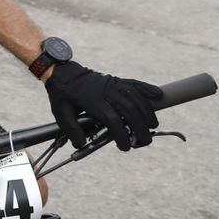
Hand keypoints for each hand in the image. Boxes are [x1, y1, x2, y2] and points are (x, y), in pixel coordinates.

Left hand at [44, 61, 162, 150]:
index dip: (121, 134)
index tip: (125, 146)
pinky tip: (158, 96)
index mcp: (91, 101)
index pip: (112, 119)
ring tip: (153, 126)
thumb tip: (81, 145)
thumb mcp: (60, 112)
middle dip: (140, 127)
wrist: (63, 72)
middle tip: (145, 141)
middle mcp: (105, 91)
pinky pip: (135, 83)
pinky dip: (148, 89)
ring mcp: (112, 84)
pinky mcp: (116, 80)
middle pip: (129, 110)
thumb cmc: (62, 95)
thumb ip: (71, 129)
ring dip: (147, 112)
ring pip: (135, 97)